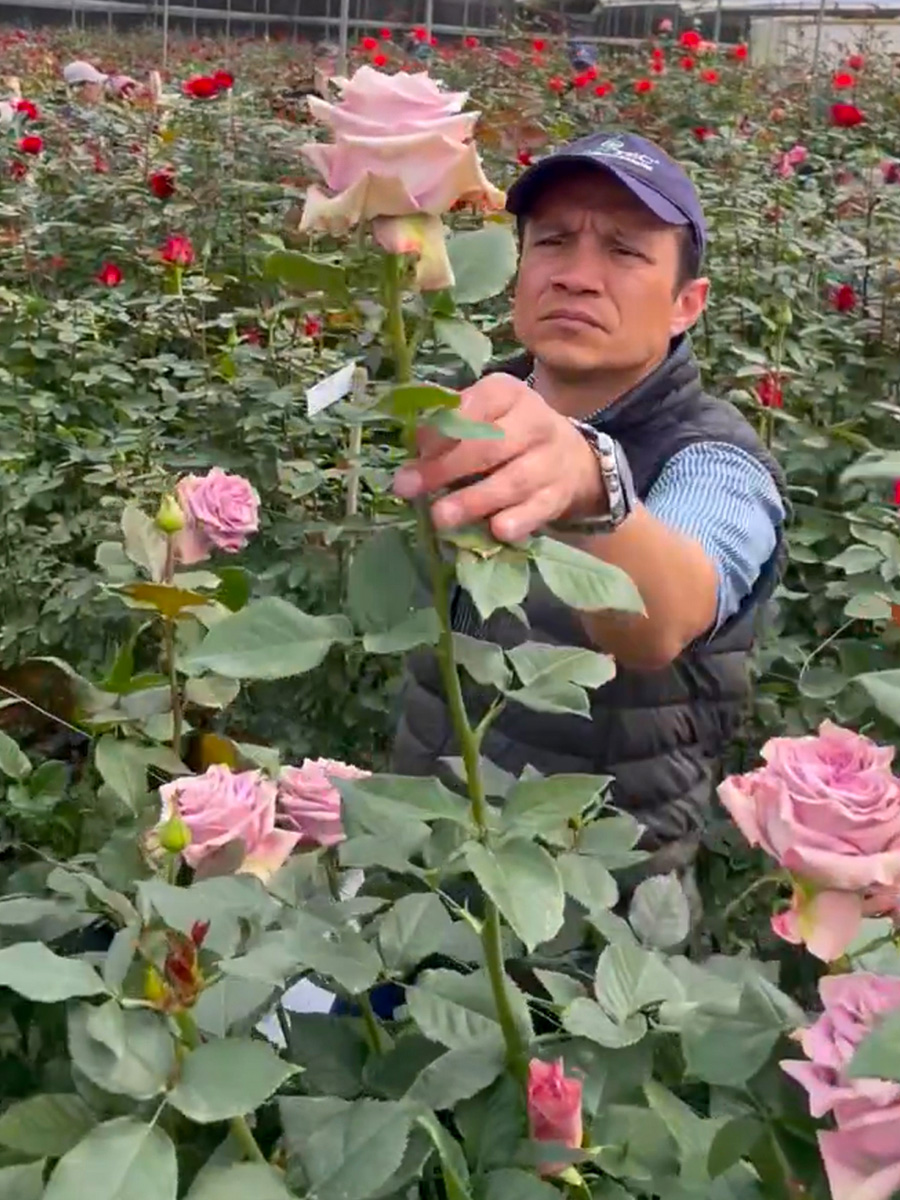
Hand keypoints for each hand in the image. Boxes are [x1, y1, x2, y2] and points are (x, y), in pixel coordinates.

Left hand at [392, 373, 605, 541]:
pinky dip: (517, 521)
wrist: (572, 459)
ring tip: (440, 517)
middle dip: (446, 467)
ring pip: (512, 481)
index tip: (416, 448)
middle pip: (490, 445)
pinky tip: (495, 530)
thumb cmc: (510, 433)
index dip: (445, 427)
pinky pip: (537, 510)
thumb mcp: (485, 413)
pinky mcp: (558, 497)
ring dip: (473, 501)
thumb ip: (450, 423)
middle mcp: (535, 424)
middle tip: (409, 487)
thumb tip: (415, 444)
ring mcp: (550, 462)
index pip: (478, 404)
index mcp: (509, 394)